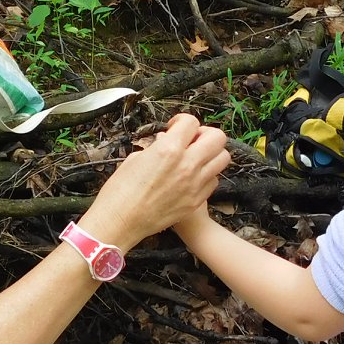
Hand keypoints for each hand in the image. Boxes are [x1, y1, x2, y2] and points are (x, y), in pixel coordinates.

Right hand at [81, 113, 229, 247]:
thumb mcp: (135, 158)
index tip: (175, 127)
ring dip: (211, 154)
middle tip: (191, 140)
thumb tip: (166, 141)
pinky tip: (192, 177)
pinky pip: (214, 180)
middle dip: (205, 134)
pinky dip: (207, 175)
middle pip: (218, 137)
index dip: (183, 121)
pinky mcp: (197, 200)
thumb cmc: (120, 191)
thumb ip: (157, 146)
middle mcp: (187, 165)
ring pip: (223, 158)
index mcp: (169, 149)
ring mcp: (195, 184)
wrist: (121, 222)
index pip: (192, 122)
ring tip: (195, 158)